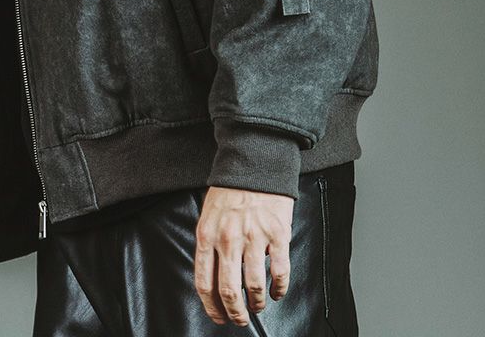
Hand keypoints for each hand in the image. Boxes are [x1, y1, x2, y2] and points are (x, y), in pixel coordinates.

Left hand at [193, 185, 293, 327]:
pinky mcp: (277, 235)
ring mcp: (254, 237)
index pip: (205, 282)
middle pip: (229, 291)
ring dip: (257, 304)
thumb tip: (210, 279)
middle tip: (240, 320)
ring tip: (258, 306)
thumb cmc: (229, 191)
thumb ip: (208, 245)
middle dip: (235, 313)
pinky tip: (277, 293)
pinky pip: (279, 273)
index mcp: (208, 235)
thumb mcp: (208, 215)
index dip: (211, 307)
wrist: (254, 165)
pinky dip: (279, 289)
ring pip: (254, 287)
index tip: (218, 317)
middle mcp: (229, 239)